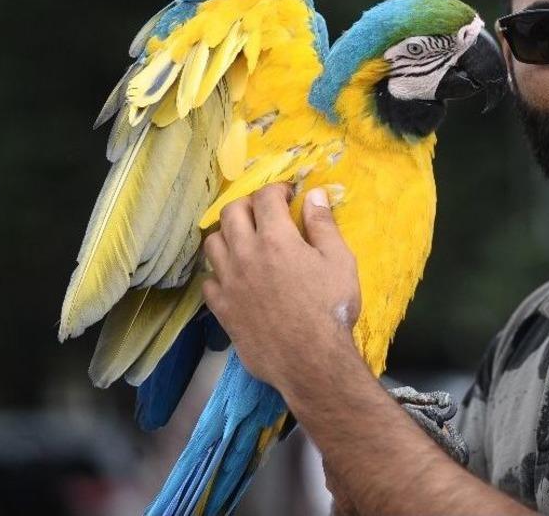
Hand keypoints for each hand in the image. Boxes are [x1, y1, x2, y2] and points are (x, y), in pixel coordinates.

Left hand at [202, 183, 362, 389]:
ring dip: (228, 233)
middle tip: (265, 212)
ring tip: (245, 240)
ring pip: (212, 242)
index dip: (277, 189)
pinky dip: (219, 271)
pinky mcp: (221, 308)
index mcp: (275, 238)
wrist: (310, 360)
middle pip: (231, 212)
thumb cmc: (331, 308)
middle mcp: (244, 254)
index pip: (265, 197)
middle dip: (249, 204)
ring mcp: (228, 282)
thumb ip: (323, 224)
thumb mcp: (340, 260)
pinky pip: (208, 279)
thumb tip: (313, 194)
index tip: (288, 195)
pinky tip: (235, 276)